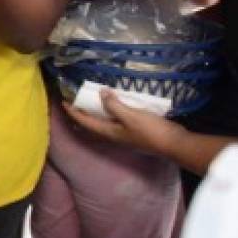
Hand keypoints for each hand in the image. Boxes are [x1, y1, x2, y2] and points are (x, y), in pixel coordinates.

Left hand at [64, 90, 183, 156]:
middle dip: (81, 113)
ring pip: (103, 123)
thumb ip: (114, 105)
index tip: (63, 101)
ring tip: (91, 101)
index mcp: (109, 132)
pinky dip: (111, 112)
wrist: (174, 144)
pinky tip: (115, 104)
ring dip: (95, 113)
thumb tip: (101, 93)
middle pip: (91, 124)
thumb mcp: (131, 115)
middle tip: (74, 101)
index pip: (84, 122)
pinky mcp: (134, 131)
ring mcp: (124, 134)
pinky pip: (116, 120)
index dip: (73, 112)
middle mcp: (113, 135)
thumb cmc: (151, 131)